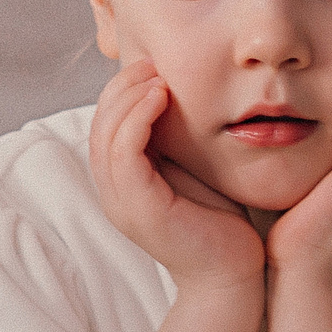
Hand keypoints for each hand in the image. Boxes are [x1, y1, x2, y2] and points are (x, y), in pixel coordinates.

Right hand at [89, 58, 265, 293]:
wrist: (233, 271)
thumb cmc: (219, 220)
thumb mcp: (190, 168)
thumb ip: (174, 139)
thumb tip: (179, 91)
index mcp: (121, 182)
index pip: (104, 124)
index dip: (121, 89)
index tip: (152, 63)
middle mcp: (112, 193)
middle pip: (98, 125)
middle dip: (121, 86)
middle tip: (151, 60)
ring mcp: (122, 203)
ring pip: (106, 136)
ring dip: (128, 97)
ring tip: (157, 74)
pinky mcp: (139, 209)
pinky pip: (124, 154)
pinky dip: (137, 120)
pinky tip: (161, 97)